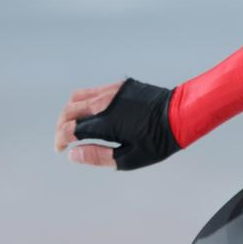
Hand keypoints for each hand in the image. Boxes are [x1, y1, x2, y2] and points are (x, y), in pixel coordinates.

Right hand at [54, 78, 180, 169]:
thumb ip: (99, 156)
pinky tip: (91, 113)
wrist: (182, 114)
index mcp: (106, 122)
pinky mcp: (121, 86)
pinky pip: (94, 90)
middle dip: (61, 125)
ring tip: (72, 125)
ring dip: (70, 111)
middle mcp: (105, 103)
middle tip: (63, 139)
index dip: (62, 140)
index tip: (61, 149)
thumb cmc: (159, 140)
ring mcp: (112, 91)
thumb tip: (74, 155)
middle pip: (70, 110)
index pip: (72, 129)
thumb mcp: (130, 158)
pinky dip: (85, 102)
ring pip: (79, 97)